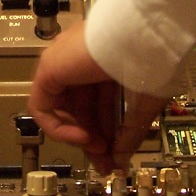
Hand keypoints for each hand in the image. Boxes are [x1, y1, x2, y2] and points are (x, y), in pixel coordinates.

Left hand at [29, 21, 167, 174]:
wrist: (144, 33)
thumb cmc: (152, 56)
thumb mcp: (143, 103)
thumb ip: (129, 134)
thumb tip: (121, 161)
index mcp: (104, 62)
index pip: (97, 105)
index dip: (105, 133)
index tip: (115, 156)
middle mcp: (80, 61)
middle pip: (79, 111)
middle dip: (93, 140)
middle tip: (106, 162)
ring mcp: (63, 63)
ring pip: (61, 110)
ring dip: (78, 136)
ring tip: (99, 150)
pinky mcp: (49, 67)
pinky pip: (42, 106)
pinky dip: (58, 128)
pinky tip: (83, 138)